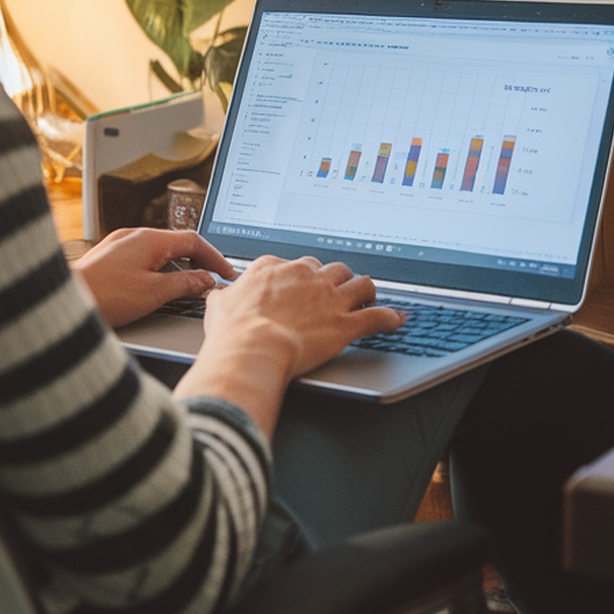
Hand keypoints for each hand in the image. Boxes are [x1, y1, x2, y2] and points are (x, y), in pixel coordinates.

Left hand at [75, 227, 237, 326]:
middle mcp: (134, 236)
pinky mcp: (109, 258)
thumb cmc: (105, 296)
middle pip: (176, 243)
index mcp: (150, 239)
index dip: (214, 257)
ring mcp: (120, 245)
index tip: (226, 273)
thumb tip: (206, 280)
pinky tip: (159, 286)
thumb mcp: (154, 293)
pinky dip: (159, 268)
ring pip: (159, 250)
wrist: (64, 302)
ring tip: (189, 286)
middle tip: (211, 280)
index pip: (193, 241)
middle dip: (198, 261)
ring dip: (178, 265)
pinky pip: (143, 257)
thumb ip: (185, 284)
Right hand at [202, 253, 401, 379]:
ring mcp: (329, 299)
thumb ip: (225, 295)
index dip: (303, 277)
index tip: (304, 285)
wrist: (252, 348)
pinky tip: (396, 320)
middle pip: (332, 269)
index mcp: (276, 268)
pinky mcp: (345, 324)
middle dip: (336, 280)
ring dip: (364, 291)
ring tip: (367, 298)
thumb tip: (221, 294)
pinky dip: (389, 318)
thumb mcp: (218, 303)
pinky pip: (377, 316)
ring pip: (360, 283)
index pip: (297, 265)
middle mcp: (306, 277)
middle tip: (335, 293)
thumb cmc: (233, 330)